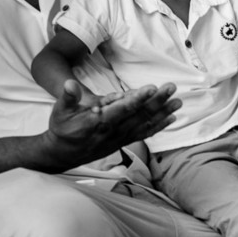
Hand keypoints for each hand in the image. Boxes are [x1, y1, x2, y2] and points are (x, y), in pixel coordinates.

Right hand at [44, 79, 180, 169]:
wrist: (65, 153)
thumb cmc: (62, 129)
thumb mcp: (59, 111)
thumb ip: (67, 97)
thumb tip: (70, 83)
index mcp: (100, 122)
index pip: (123, 109)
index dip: (138, 99)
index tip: (152, 88)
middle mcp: (114, 131)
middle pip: (140, 115)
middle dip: (157, 101)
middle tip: (172, 87)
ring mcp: (121, 137)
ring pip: (146, 124)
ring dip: (163, 113)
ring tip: (178, 102)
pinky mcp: (124, 141)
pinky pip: (145, 133)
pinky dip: (159, 126)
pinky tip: (171, 118)